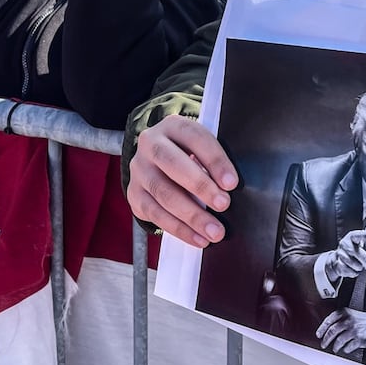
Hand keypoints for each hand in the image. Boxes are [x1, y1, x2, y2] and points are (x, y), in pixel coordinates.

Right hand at [125, 115, 236, 246]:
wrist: (158, 161)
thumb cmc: (190, 155)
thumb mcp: (201, 147)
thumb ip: (213, 160)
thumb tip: (231, 186)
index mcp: (172, 126)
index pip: (194, 137)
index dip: (214, 160)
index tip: (232, 183)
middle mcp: (150, 144)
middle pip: (172, 163)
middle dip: (200, 186)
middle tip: (223, 204)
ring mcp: (139, 169)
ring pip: (162, 192)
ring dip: (191, 215)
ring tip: (215, 231)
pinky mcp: (134, 194)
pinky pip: (155, 214)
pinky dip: (179, 229)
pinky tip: (198, 238)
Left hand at [316, 309, 365, 355]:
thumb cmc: (363, 320)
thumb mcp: (351, 314)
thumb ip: (339, 319)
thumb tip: (325, 330)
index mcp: (345, 313)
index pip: (329, 320)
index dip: (322, 328)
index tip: (318, 335)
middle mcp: (349, 320)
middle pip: (332, 331)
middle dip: (326, 339)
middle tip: (323, 344)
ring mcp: (355, 330)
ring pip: (339, 340)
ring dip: (335, 346)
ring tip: (334, 349)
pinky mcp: (360, 339)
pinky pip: (348, 347)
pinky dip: (345, 349)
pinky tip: (345, 349)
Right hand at [323, 229, 365, 282]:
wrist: (338, 260)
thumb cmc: (353, 250)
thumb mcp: (361, 242)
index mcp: (351, 237)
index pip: (356, 235)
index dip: (361, 234)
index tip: (365, 234)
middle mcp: (344, 244)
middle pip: (357, 253)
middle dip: (365, 261)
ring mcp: (339, 254)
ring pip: (353, 264)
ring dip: (358, 267)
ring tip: (358, 266)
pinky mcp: (337, 264)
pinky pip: (348, 271)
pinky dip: (352, 272)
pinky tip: (352, 269)